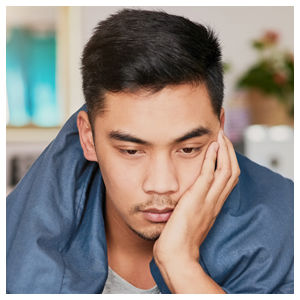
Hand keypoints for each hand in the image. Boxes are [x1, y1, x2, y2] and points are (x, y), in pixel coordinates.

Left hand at [153, 130, 239, 292]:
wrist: (176, 255)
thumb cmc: (179, 241)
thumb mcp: (189, 220)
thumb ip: (191, 208)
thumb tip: (184, 199)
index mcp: (213, 206)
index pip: (228, 180)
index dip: (228, 162)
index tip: (222, 149)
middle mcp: (214, 201)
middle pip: (232, 172)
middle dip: (230, 152)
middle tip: (224, 136)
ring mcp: (208, 200)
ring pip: (226, 171)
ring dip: (225, 151)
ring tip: (220, 135)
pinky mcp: (197, 199)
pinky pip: (209, 175)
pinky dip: (213, 159)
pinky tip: (212, 146)